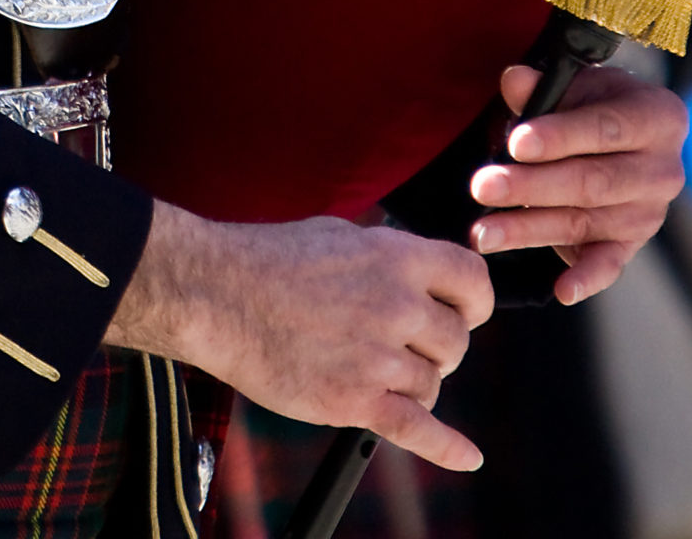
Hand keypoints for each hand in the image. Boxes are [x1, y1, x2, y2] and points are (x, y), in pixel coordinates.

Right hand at [108, 202, 490, 472]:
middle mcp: (396, 305)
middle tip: (399, 343)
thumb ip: (386, 255)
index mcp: (394, 258)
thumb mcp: (338, 234)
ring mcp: (377, 356)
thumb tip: (417, 271)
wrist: (218, 294)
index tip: (462, 311)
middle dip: (435, 346)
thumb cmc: (269, 258)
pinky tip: (468, 457)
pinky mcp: (354, 399)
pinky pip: (417, 430)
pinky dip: (447, 448)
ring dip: (412, 382)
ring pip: (432, 384)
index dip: (472, 300)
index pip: (471, 280)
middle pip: (455, 341)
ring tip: (372, 369)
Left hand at [468, 61, 687, 302]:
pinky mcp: (631, 244)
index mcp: (657, 118)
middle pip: (591, 182)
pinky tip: (562, 290)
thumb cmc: (592, 102)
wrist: (621, 133)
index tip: (515, 143)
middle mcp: (663, 170)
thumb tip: (514, 82)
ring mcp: (649, 212)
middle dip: (531, 186)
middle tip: (482, 187)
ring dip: (529, 228)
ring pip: (583, 221)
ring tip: (482, 232)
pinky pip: (608, 263)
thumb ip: (544, 85)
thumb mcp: (576, 83)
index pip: (604, 128)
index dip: (558, 136)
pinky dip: (586, 278)